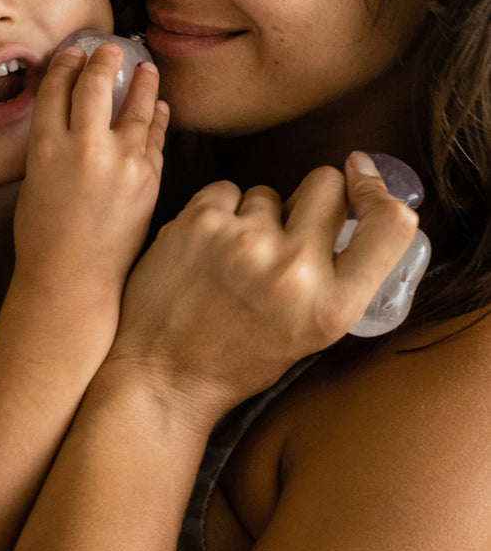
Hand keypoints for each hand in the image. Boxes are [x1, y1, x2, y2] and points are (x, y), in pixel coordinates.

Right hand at [13, 43, 167, 291]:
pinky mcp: (148, 179)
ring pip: (136, 106)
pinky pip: (155, 138)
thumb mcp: (35, 182)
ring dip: (143, 82)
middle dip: (104, 59)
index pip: (57, 89)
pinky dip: (157, 118)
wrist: (73, 278)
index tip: (75, 54)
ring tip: (147, 67)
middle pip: (96, 85)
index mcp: (46, 147)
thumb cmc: (43, 238)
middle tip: (112, 48)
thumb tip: (72, 121)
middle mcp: (83, 147)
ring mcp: (121, 162)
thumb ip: (53, 147)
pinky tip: (159, 107)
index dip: (67, 65)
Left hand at [108, 151, 417, 427]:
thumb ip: (337, 278)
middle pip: (326, 184)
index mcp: (331, 306)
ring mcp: (244, 240)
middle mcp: (294, 268)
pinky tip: (203, 247)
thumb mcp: (308, 334)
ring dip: (254, 215)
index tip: (360, 175)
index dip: (377, 190)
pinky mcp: (199, 221)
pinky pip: (225, 190)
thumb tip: (350, 208)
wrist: (160, 375)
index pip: (391, 223)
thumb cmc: (234, 360)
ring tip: (230, 258)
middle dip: (311, 197)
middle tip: (285, 227)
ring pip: (266, 191)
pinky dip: (218, 211)